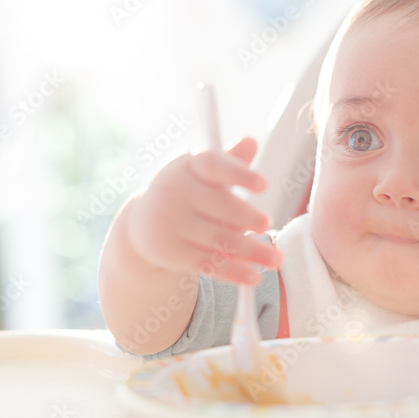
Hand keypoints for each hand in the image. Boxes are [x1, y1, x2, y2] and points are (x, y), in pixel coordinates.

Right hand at [126, 136, 282, 284]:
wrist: (142, 225)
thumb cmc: (184, 192)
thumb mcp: (201, 173)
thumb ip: (229, 161)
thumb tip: (251, 141)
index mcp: (187, 166)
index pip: (213, 165)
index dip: (239, 174)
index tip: (265, 184)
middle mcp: (175, 192)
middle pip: (220, 206)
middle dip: (247, 217)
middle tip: (267, 223)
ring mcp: (171, 224)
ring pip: (219, 239)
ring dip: (251, 251)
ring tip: (276, 258)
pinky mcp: (172, 252)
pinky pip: (208, 263)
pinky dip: (234, 272)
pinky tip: (254, 277)